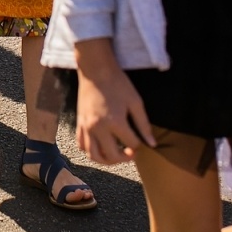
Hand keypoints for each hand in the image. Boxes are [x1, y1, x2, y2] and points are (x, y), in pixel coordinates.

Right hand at [73, 39, 156, 164]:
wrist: (95, 70)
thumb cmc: (118, 84)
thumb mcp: (135, 102)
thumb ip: (144, 125)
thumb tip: (152, 144)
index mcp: (115, 122)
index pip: (131, 144)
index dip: (139, 144)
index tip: (140, 139)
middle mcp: (99, 128)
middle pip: (112, 156)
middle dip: (124, 158)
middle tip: (131, 153)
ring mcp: (87, 127)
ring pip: (93, 155)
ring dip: (106, 161)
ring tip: (115, 155)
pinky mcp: (79, 123)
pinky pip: (81, 145)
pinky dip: (90, 151)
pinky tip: (99, 148)